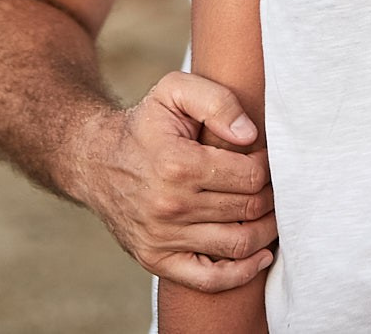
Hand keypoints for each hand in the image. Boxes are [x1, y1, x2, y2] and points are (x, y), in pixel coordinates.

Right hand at [69, 71, 276, 291]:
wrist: (95, 160)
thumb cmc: (144, 124)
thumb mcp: (175, 91)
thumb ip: (217, 102)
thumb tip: (249, 136)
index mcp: (178, 163)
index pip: (250, 176)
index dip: (268, 167)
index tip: (266, 159)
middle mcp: (170, 205)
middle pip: (247, 209)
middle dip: (271, 197)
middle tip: (275, 185)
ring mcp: (161, 237)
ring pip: (238, 244)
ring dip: (266, 231)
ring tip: (272, 214)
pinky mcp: (154, 259)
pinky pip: (209, 280)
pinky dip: (242, 273)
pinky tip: (261, 256)